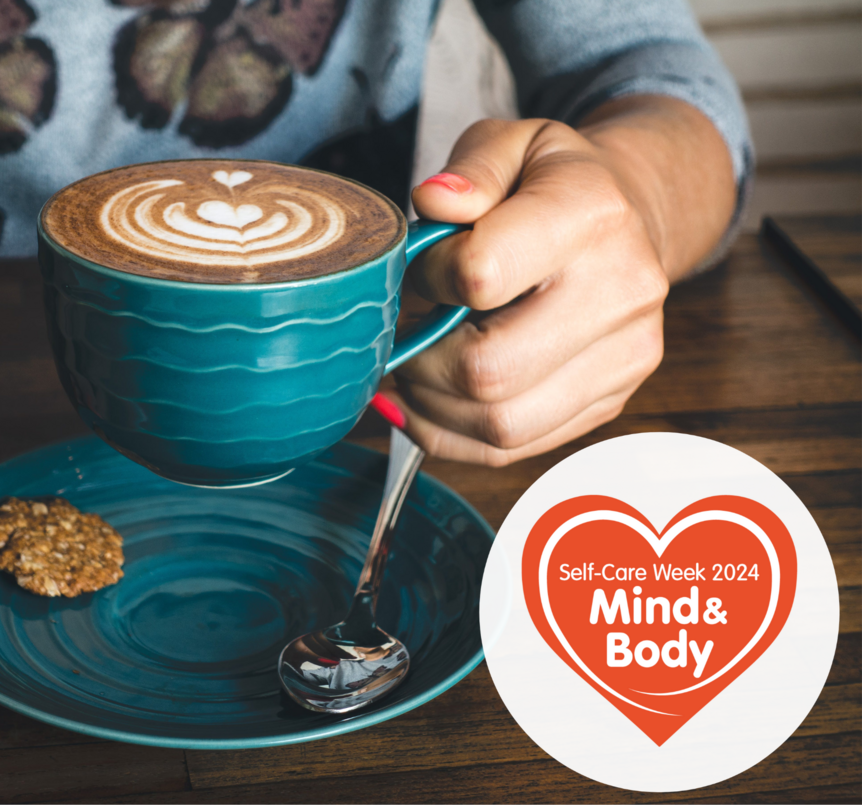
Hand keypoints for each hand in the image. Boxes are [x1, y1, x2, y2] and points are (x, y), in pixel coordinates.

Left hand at [389, 98, 733, 464]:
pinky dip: (452, 435)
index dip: (426, 279)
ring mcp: (624, 357)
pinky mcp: (609, 401)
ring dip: (431, 406)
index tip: (421, 267)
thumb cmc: (552, 184)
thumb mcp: (512, 142)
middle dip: (420, 361)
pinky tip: (427, 401)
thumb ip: (470, 167)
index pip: (479, 276)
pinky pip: (512, 448)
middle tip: (401, 335)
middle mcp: (622, 292)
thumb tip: (435, 203)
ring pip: (499, 424)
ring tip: (411, 368)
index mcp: (592, 215)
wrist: (626, 220)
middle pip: (487, 370)